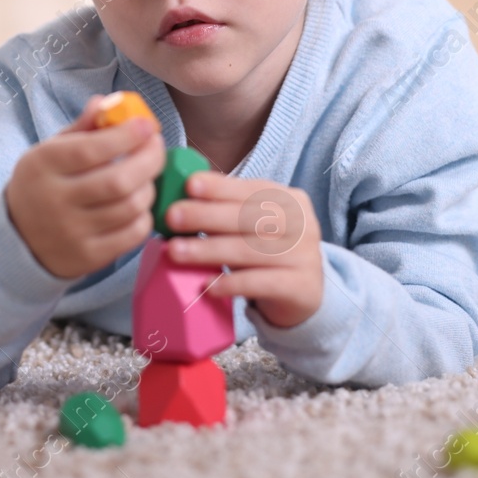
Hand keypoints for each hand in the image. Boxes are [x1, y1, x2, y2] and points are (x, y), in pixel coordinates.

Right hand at [4, 95, 165, 279]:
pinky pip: (132, 235)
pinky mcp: (88, 257)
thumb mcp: (51, 151)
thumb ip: (82, 127)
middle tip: (157, 147)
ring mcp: (72, 232)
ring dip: (149, 187)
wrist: (18, 238)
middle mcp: (55, 200)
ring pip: (130, 207)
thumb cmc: (43, 184)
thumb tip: (108, 102)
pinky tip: (139, 205)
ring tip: (147, 176)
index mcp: (43, 165)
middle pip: (118, 180)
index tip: (147, 125)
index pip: (90, 150)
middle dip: (149, 160)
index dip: (126, 136)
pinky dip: (144, 216)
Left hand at [162, 171, 323, 327]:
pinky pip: (261, 283)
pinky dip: (232, 283)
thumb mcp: (255, 225)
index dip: (220, 187)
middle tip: (172, 217)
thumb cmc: (268, 251)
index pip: (252, 190)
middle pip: (250, 218)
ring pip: (250, 250)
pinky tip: (208, 285)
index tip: (189, 184)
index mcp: (290, 200)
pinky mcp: (301, 287)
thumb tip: (180, 199)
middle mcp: (302, 225)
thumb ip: (227, 210)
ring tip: (176, 252)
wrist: (305, 293)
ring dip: (209, 250)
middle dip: (207, 216)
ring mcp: (305, 257)